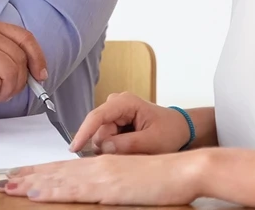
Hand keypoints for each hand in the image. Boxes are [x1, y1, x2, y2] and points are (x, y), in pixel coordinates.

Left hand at [0, 150, 206, 205]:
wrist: (182, 170)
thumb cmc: (162, 178)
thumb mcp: (128, 181)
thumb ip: (108, 184)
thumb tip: (94, 191)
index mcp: (100, 165)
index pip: (62, 169)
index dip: (38, 172)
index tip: (18, 175)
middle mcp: (95, 167)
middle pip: (53, 172)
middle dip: (25, 176)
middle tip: (1, 179)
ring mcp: (99, 175)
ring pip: (56, 179)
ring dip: (29, 182)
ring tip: (7, 185)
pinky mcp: (106, 187)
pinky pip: (71, 189)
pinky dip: (50, 189)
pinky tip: (34, 191)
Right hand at [70, 92, 191, 154]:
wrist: (180, 128)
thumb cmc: (170, 131)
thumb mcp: (153, 142)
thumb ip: (128, 144)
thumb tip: (104, 147)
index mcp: (125, 103)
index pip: (97, 117)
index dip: (84, 132)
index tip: (74, 148)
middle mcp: (115, 104)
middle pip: (98, 130)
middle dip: (109, 146)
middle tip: (132, 153)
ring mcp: (114, 112)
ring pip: (101, 137)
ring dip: (114, 148)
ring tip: (135, 149)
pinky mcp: (114, 122)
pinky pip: (107, 139)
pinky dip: (116, 147)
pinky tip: (130, 147)